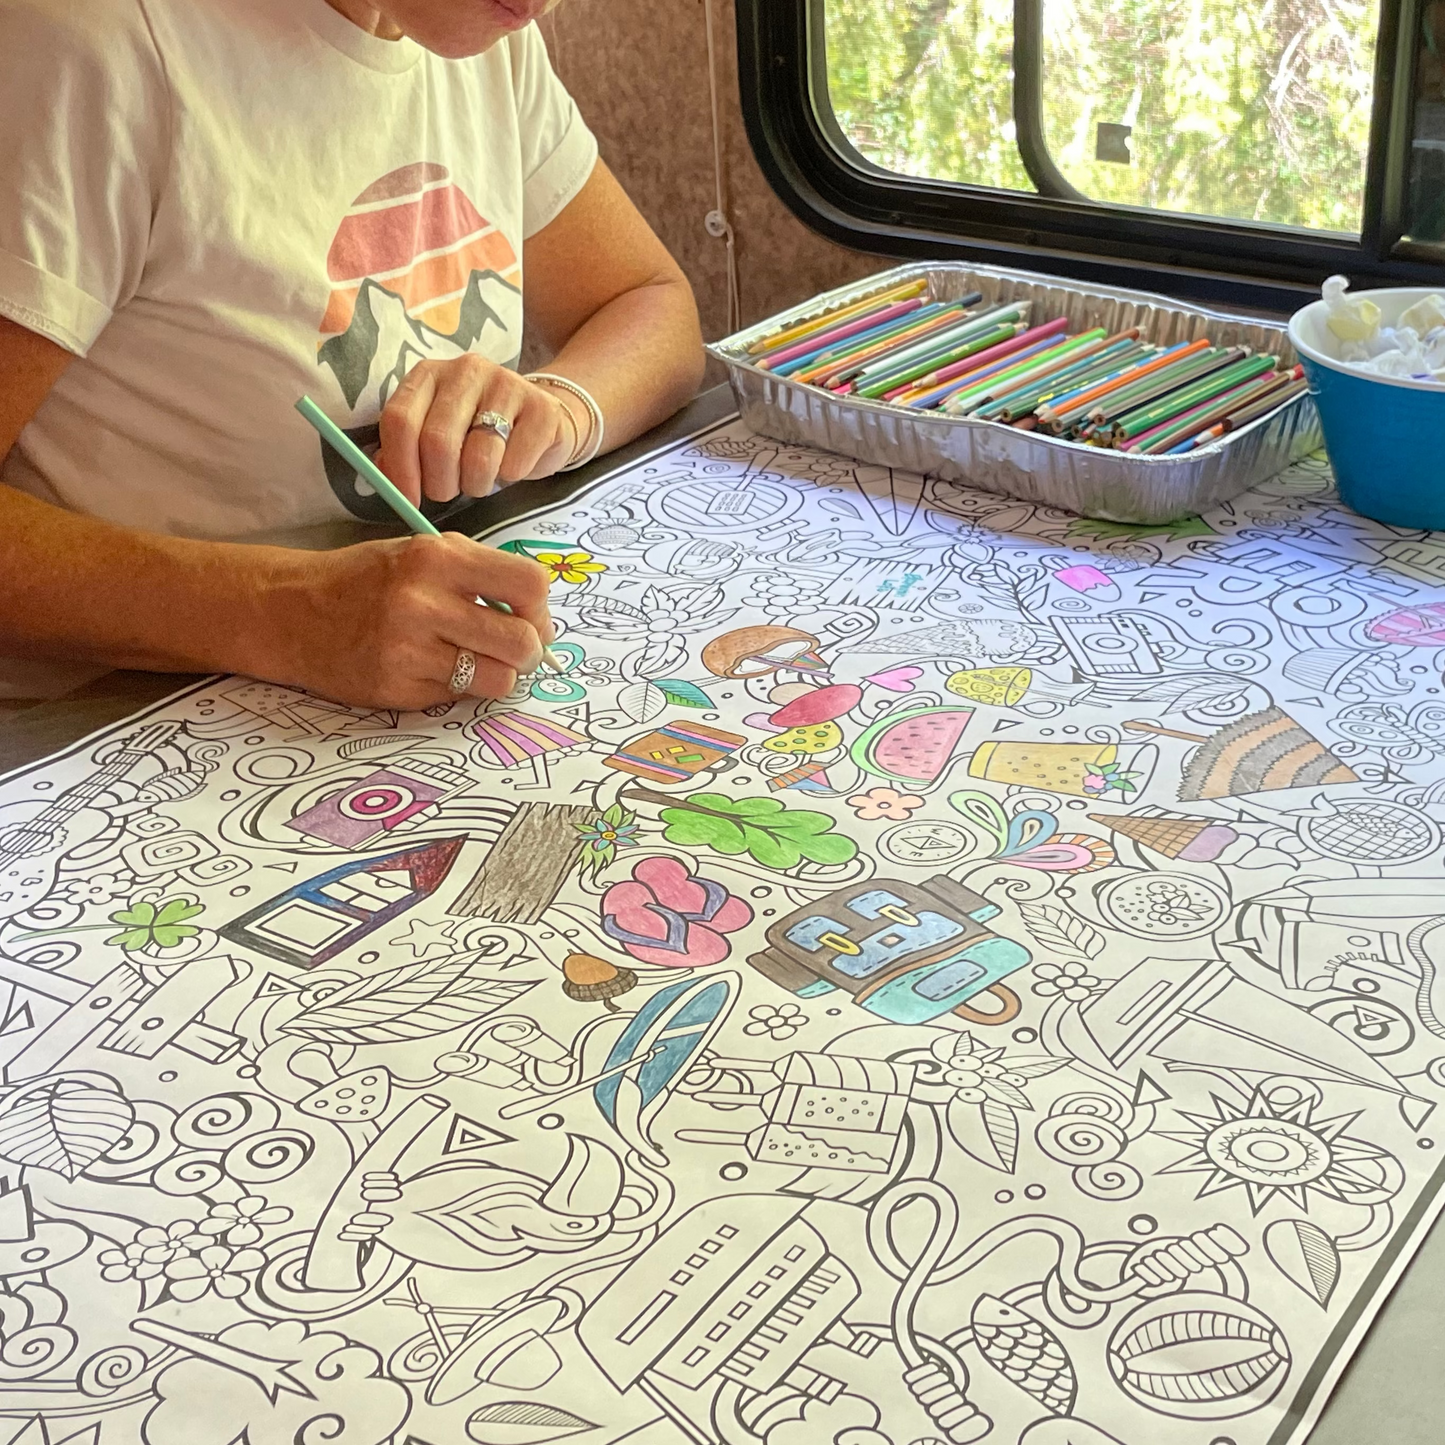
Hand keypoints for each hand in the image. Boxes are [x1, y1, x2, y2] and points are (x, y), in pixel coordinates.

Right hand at [258, 532, 554, 710]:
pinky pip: (458, 697)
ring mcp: (409, 649)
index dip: (541, 608)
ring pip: (499, 679)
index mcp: (437, 557)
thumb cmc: (366, 581)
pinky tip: (432, 670)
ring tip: (476, 662)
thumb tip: (539, 619)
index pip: (529, 583)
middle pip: (522, 641)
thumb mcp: (421, 554)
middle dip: (529, 651)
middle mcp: (424, 601)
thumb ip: (478, 575)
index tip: (532, 618)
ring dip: (498, 675)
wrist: (288, 611)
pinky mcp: (397, 688)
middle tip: (514, 651)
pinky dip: (457, 688)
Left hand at [376, 355, 582, 503]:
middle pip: (437, 441)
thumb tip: (384, 482)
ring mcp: (507, 384)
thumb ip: (405, 453)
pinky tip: (510, 467)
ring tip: (479, 481)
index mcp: (429, 374)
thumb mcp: (436, 436)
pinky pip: (515, 463)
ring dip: (476, 485)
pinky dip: (509, 478)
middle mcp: (466, 370)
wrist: (541, 420)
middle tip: (448, 492)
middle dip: (440, 483)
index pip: (400, 419)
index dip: (400, 466)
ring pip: (478, 457)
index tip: (408, 498)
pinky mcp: (542, 409)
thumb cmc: (479, 434)